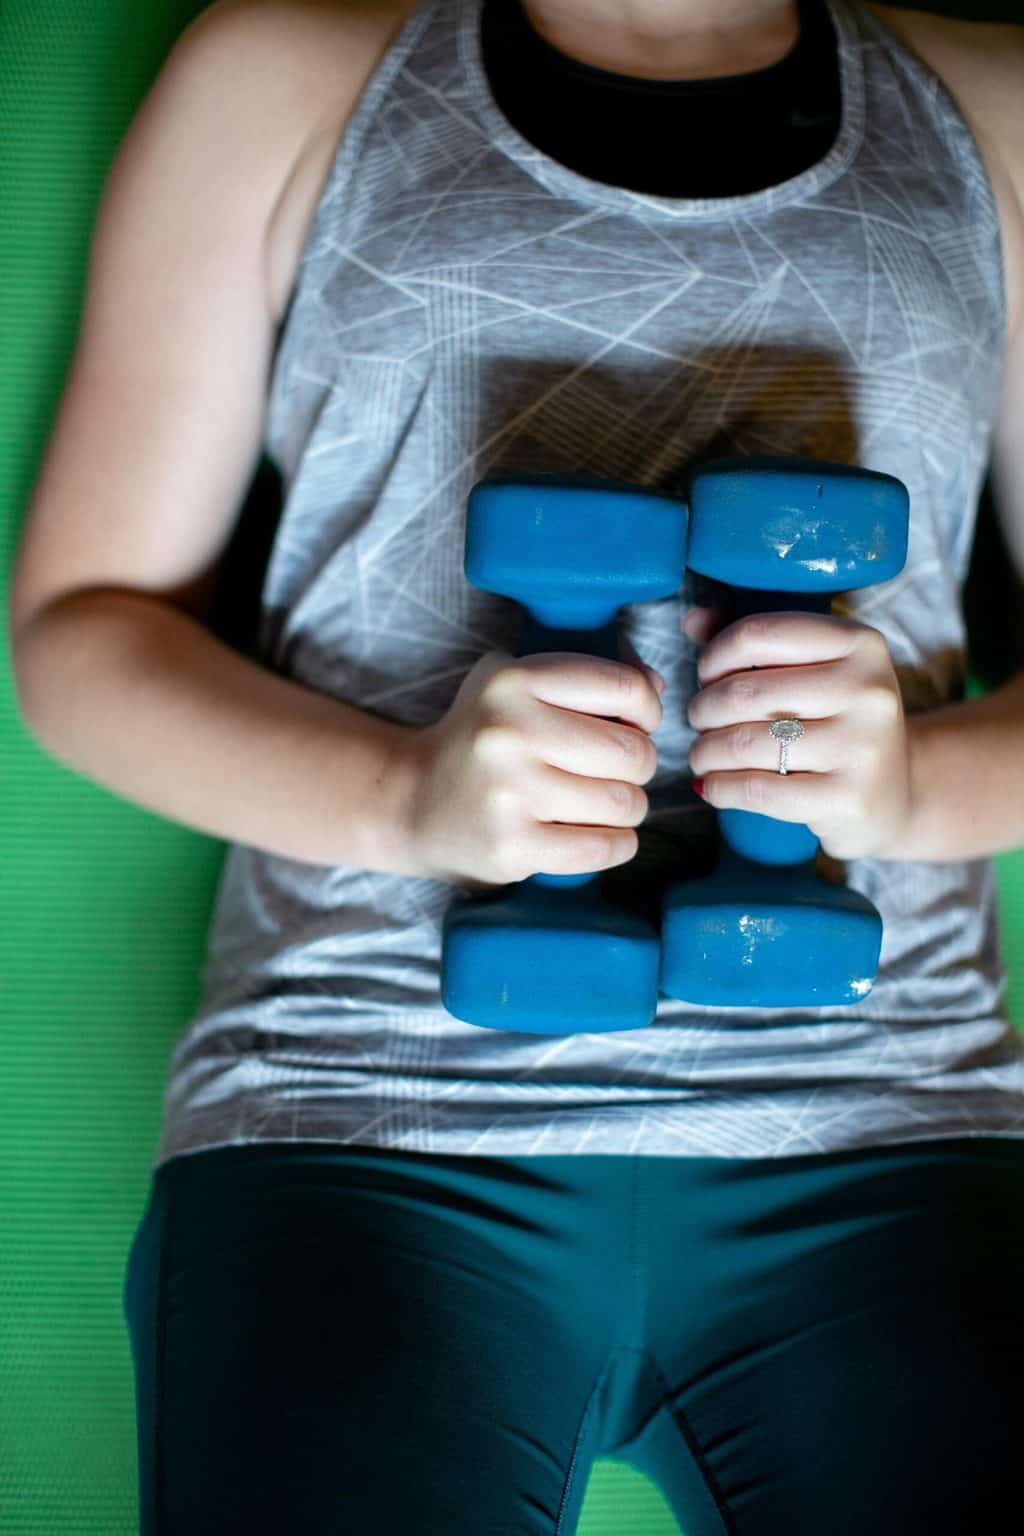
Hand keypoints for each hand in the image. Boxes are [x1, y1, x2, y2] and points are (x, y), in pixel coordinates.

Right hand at [401, 648, 661, 888]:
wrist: (413, 801)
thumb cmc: (482, 739)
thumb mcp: (518, 685)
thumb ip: (588, 678)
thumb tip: (659, 689)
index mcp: (513, 681)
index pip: (624, 688)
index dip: (647, 711)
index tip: (638, 725)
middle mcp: (509, 732)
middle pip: (632, 752)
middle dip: (639, 765)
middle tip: (616, 772)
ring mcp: (508, 792)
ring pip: (623, 802)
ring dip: (628, 807)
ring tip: (604, 803)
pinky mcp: (512, 845)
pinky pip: (603, 847)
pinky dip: (617, 843)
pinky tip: (601, 834)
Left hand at [683, 607, 914, 860]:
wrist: (893, 793)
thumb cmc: (838, 722)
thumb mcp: (813, 670)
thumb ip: (754, 642)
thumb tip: (692, 620)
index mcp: (860, 643)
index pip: (758, 634)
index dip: (713, 656)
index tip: (706, 676)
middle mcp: (868, 690)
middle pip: (743, 692)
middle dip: (702, 710)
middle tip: (699, 721)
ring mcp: (861, 746)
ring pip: (744, 743)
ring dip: (704, 752)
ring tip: (701, 755)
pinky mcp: (847, 798)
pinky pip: (757, 789)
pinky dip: (719, 788)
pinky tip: (710, 786)